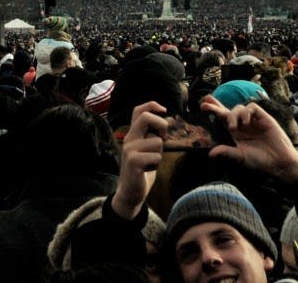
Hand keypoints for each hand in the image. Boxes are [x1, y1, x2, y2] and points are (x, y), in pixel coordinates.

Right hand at [111, 101, 167, 219]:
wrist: (130, 193)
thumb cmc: (142, 170)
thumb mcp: (146, 149)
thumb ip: (152, 136)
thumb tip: (168, 123)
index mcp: (133, 134)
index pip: (138, 110)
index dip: (152, 105)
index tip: (164, 110)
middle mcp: (129, 139)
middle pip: (146, 117)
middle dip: (161, 124)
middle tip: (164, 137)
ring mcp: (130, 150)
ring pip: (157, 141)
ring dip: (160, 153)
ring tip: (150, 162)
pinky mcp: (133, 162)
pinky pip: (156, 157)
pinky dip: (157, 164)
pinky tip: (147, 170)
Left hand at [201, 95, 297, 182]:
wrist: (278, 161)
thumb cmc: (259, 161)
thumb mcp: (241, 157)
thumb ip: (227, 152)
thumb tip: (210, 153)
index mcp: (235, 133)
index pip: (221, 119)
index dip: (213, 111)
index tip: (202, 106)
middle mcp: (242, 124)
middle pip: (227, 110)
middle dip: (216, 104)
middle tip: (205, 100)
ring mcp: (252, 120)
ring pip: (238, 108)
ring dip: (233, 115)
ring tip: (233, 127)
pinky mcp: (262, 117)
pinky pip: (251, 108)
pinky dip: (246, 112)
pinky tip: (245, 122)